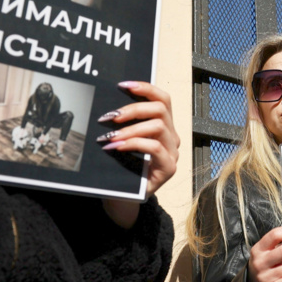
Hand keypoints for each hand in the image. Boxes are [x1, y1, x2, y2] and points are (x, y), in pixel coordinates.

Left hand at [98, 81, 179, 226]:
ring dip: (130, 129)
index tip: (123, 85)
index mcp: (163, 126)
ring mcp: (172, 152)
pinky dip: (133, 144)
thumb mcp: (123, 140)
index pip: (162, 99)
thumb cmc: (122, 166)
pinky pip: (154, 147)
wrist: (124, 197)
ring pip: (158, 126)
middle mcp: (171, 136)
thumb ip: (123, 124)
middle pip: (161, 109)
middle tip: (110, 117)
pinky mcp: (169, 167)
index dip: (145, 88)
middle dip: (133, 109)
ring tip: (109, 137)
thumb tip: (108, 105)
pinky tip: (117, 148)